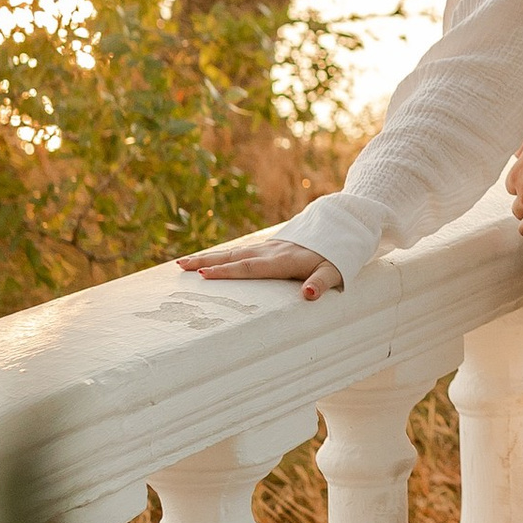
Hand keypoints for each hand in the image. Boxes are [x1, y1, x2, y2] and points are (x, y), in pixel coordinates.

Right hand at [179, 234, 343, 300]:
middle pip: (234, 257)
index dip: (228, 271)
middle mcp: (271, 251)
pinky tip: (206, 259)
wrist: (342, 226)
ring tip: (182, 263)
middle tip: (180, 266)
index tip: (204, 274)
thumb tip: (309, 296)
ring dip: (207, 257)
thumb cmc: (339, 255)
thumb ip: (322, 283)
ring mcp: (268, 247)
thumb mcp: (335, 271)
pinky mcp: (268, 246)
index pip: (250, 268)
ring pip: (233, 252)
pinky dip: (220, 255)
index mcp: (284, 260)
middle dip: (206, 261)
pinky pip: (239, 251)